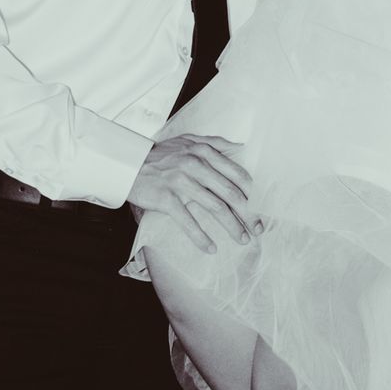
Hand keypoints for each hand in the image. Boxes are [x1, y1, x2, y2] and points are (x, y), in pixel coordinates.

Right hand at [129, 132, 253, 250]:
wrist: (127, 163)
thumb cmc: (160, 154)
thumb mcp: (188, 141)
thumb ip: (215, 143)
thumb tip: (241, 146)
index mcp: (204, 152)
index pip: (236, 174)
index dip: (252, 194)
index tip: (262, 209)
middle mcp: (195, 165)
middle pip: (230, 193)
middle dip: (248, 214)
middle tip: (258, 229)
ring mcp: (180, 182)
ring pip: (214, 207)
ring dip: (231, 226)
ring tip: (242, 240)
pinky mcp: (166, 198)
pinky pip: (188, 221)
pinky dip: (201, 237)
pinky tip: (211, 248)